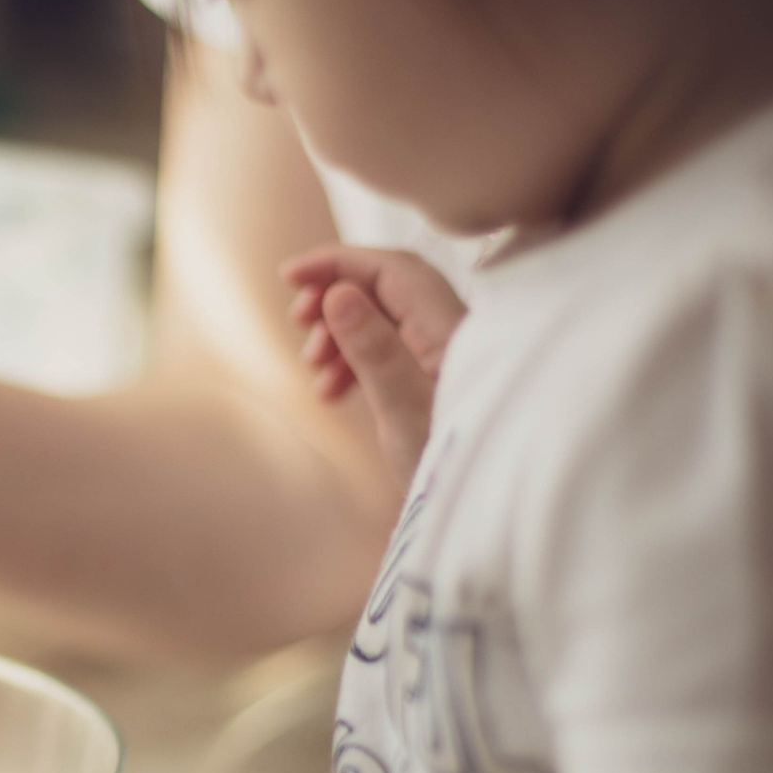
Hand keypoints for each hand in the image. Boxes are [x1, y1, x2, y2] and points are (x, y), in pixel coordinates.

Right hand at [282, 246, 465, 480]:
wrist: (481, 508)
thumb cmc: (447, 465)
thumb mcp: (404, 409)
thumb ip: (374, 350)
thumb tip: (338, 294)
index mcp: (449, 331)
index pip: (391, 271)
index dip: (338, 263)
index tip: (291, 276)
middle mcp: (449, 334)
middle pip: (385, 289)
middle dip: (335, 297)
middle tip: (298, 321)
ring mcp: (441, 357)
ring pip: (381, 319)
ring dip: (339, 333)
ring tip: (313, 365)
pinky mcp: (430, 381)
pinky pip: (385, 352)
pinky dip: (352, 361)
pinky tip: (331, 391)